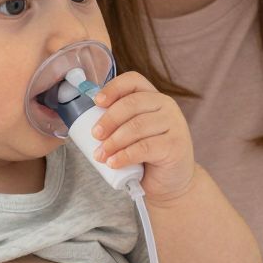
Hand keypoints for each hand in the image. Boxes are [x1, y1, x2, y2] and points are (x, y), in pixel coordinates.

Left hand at [90, 71, 195, 200]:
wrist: (170, 182)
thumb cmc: (146, 156)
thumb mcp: (133, 134)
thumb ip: (119, 123)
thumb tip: (86, 119)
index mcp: (154, 97)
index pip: (134, 81)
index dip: (113, 88)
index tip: (97, 102)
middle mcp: (167, 106)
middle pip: (132, 104)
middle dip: (108, 119)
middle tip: (95, 136)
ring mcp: (175, 124)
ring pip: (137, 126)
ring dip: (113, 141)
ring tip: (101, 155)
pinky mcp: (176, 145)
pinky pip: (145, 147)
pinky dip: (124, 155)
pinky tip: (114, 163)